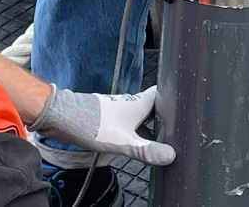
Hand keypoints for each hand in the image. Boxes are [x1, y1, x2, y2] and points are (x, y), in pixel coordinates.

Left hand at [30, 85, 174, 165]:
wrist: (64, 117)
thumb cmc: (94, 125)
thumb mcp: (124, 142)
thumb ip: (146, 151)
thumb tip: (170, 156)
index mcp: (139, 103)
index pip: (162, 93)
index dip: (173, 96)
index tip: (183, 104)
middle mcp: (130, 102)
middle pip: (151, 105)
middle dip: (161, 116)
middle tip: (171, 129)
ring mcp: (117, 108)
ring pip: (137, 113)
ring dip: (145, 123)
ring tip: (153, 138)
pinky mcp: (106, 115)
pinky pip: (125, 120)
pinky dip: (131, 128)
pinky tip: (130, 140)